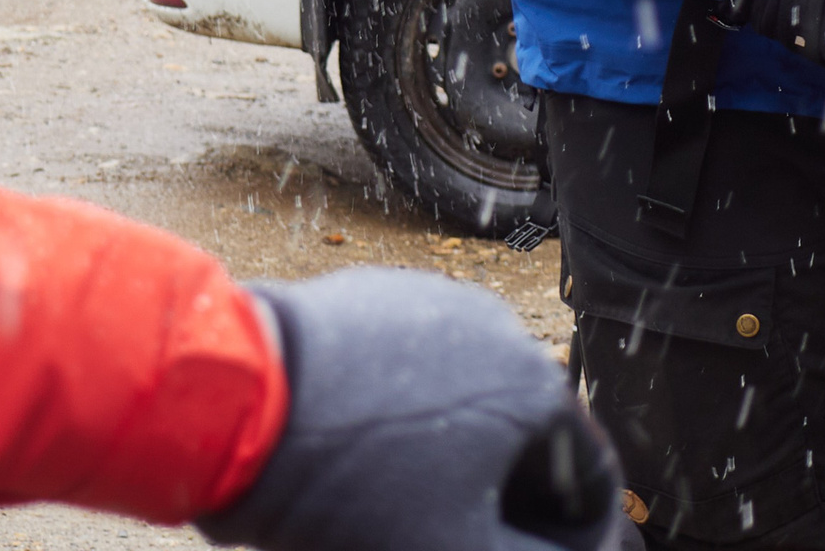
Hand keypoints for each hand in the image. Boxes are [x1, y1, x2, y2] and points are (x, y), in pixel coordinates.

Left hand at [200, 270, 619, 550]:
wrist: (235, 400)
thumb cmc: (344, 484)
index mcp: (533, 386)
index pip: (589, 477)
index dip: (572, 537)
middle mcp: (495, 328)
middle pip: (525, 435)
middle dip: (506, 498)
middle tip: (467, 536)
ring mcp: (431, 304)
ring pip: (465, 402)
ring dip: (454, 456)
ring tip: (404, 507)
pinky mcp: (373, 297)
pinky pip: (411, 369)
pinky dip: (404, 417)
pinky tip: (365, 458)